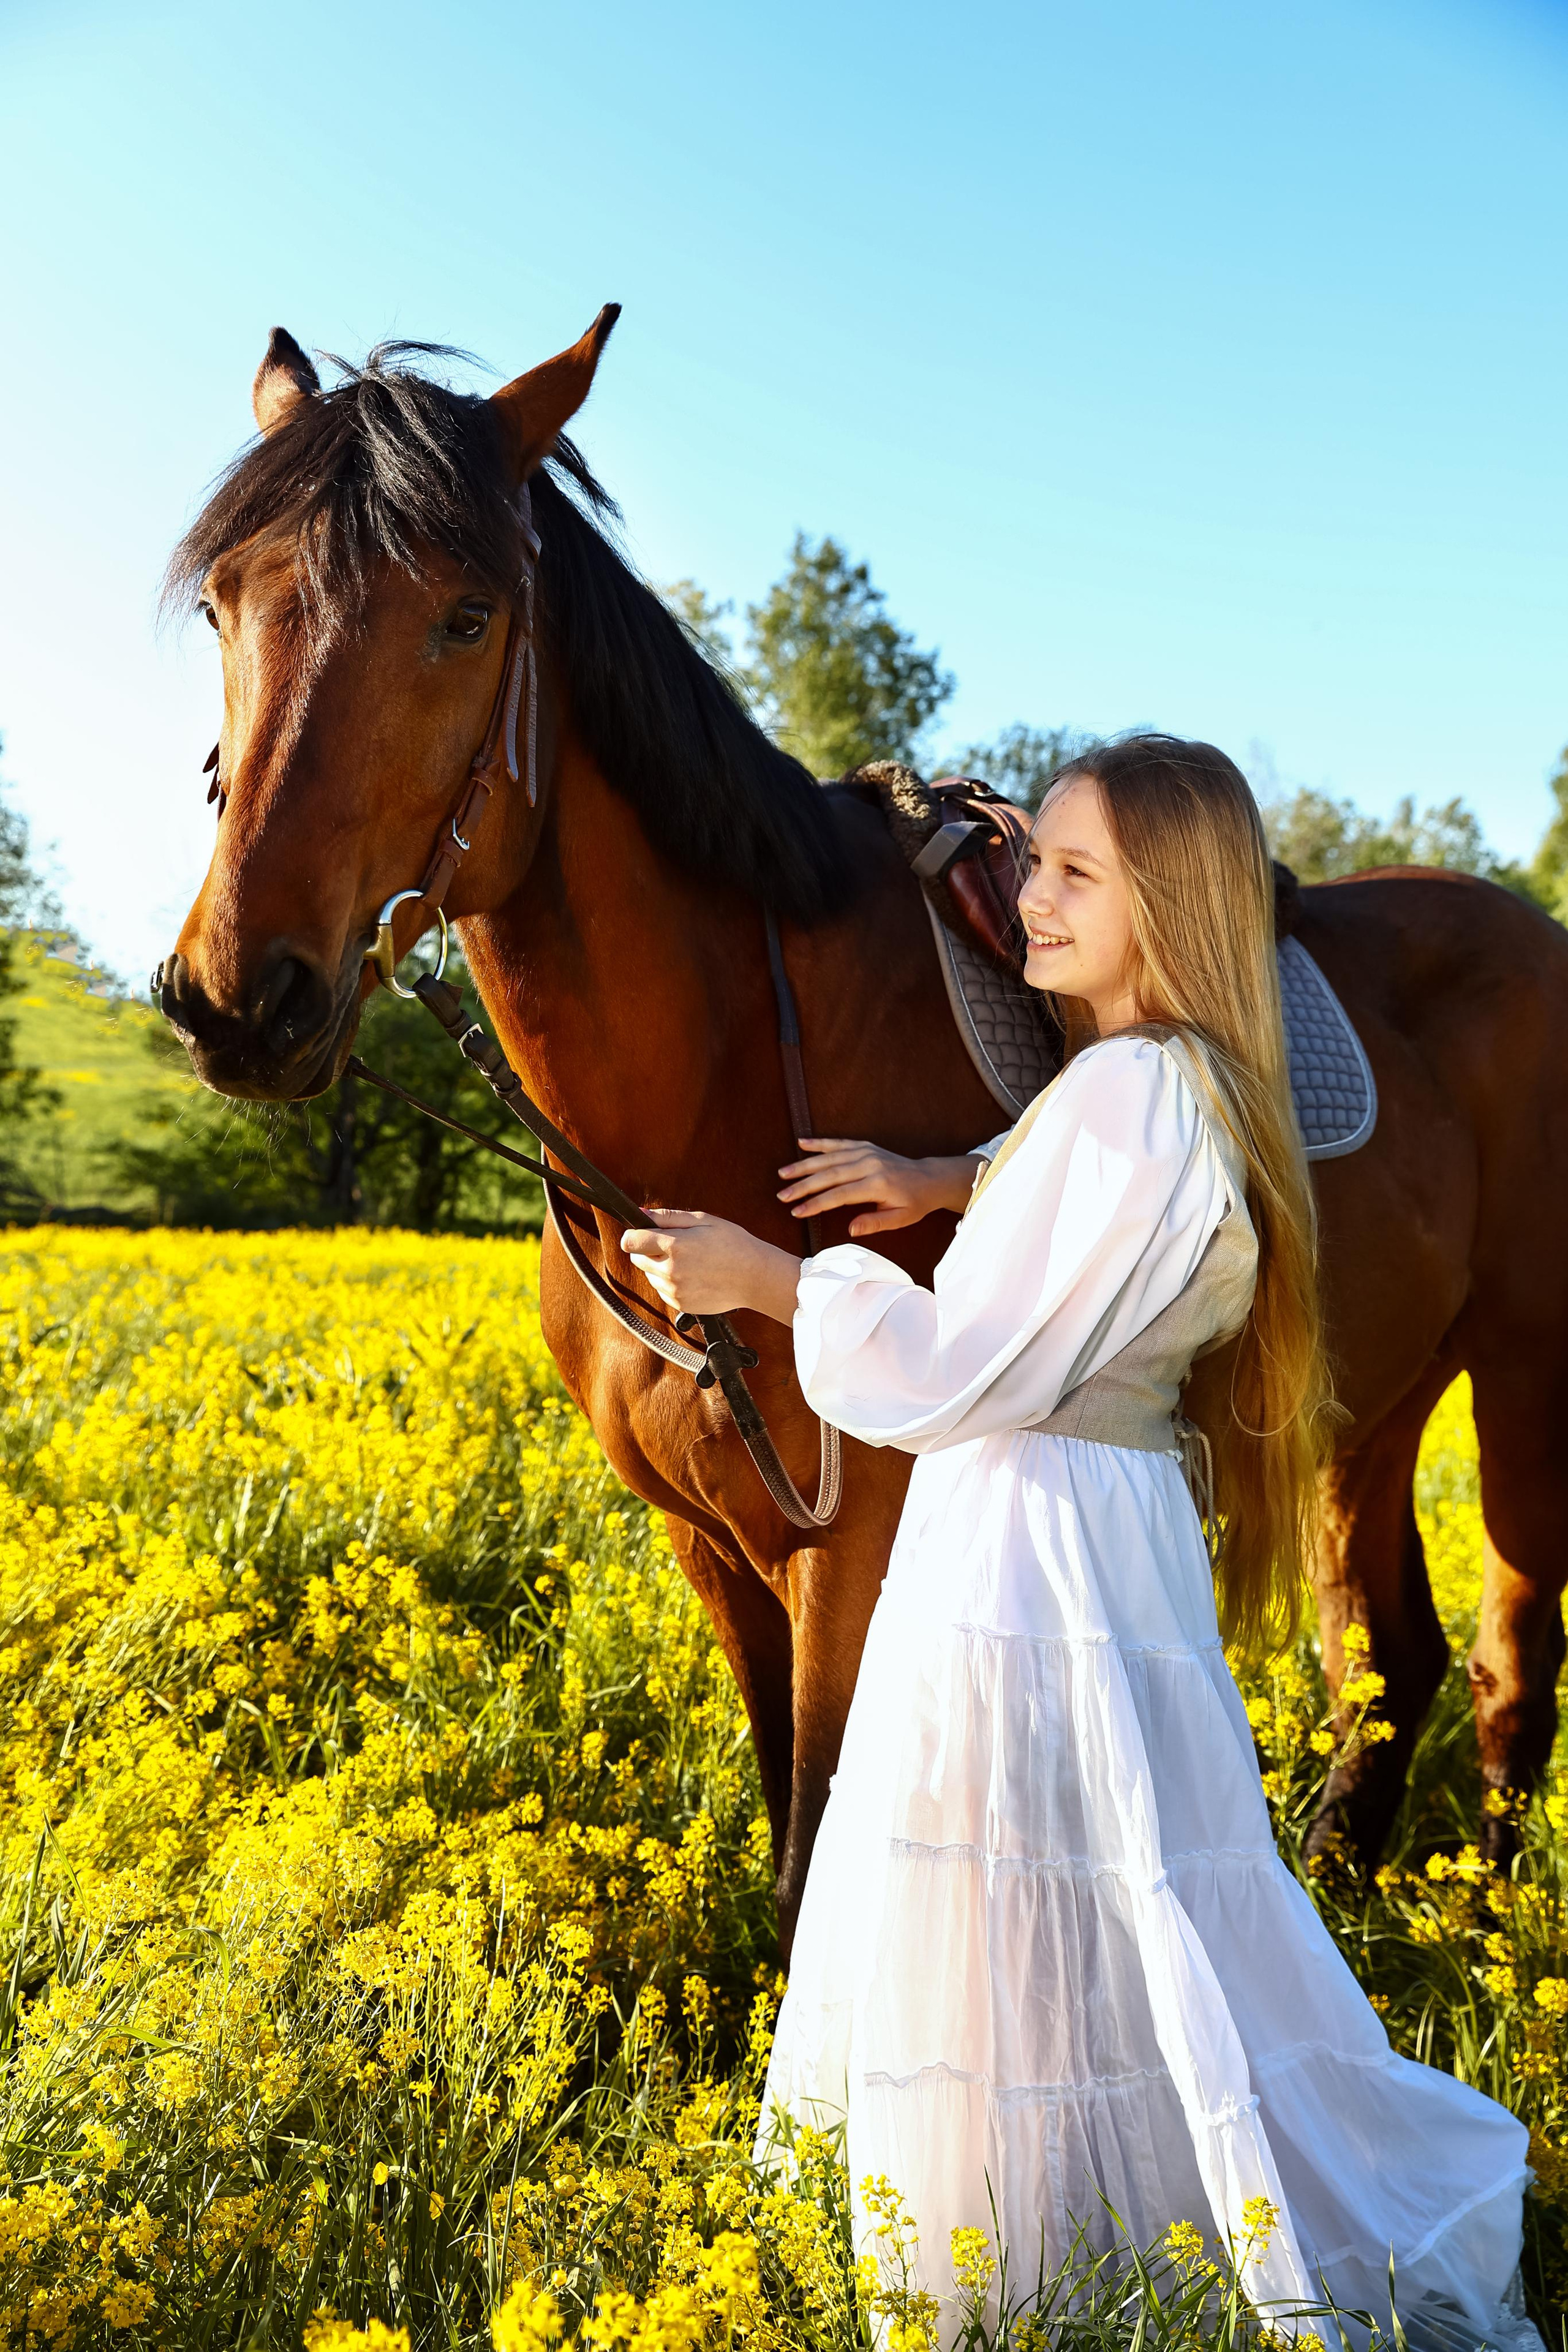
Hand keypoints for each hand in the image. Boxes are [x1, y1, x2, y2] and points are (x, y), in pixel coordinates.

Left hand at [620, 1207, 801, 1323]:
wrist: (755, 1278)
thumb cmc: (734, 1244)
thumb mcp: (704, 1220)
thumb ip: (668, 1217)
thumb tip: (640, 1212)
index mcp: (676, 1246)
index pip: (631, 1241)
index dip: (635, 1234)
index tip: (643, 1233)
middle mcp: (671, 1271)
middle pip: (636, 1259)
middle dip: (648, 1249)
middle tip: (674, 1245)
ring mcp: (675, 1291)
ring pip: (649, 1275)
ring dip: (659, 1267)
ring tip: (689, 1261)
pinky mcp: (680, 1305)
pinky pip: (662, 1290)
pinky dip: (670, 1282)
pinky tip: (693, 1275)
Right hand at [777, 1138, 984, 1235]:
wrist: (929, 1178)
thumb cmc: (914, 1203)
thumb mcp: (900, 1219)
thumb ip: (875, 1223)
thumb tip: (849, 1230)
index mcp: (878, 1184)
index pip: (840, 1195)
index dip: (817, 1203)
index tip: (797, 1212)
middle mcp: (870, 1164)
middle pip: (830, 1174)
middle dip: (803, 1185)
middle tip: (782, 1195)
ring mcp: (867, 1152)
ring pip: (830, 1158)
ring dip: (805, 1165)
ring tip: (783, 1173)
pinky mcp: (865, 1146)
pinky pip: (839, 1143)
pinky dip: (820, 1143)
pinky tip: (801, 1143)